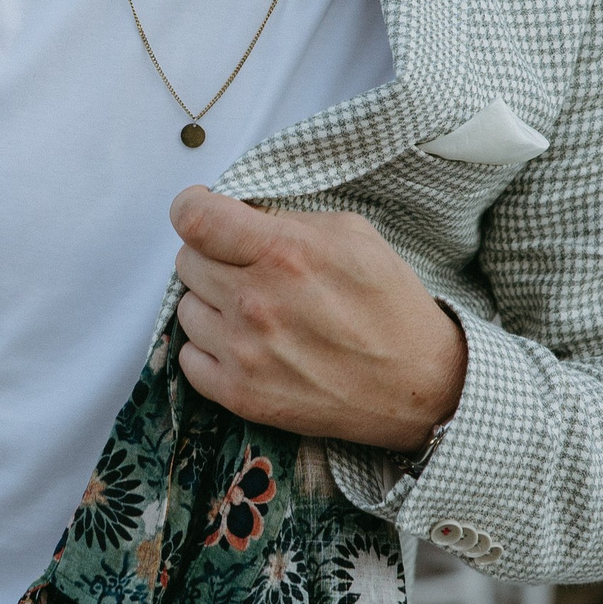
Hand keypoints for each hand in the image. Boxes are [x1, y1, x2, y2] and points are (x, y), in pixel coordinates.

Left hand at [170, 187, 466, 450]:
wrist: (416, 385)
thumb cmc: (388, 306)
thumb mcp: (351, 235)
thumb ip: (287, 221)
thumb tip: (238, 214)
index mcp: (284, 252)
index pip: (193, 217)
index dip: (191, 209)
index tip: (203, 215)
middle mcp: (255, 301)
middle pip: (186, 260)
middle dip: (212, 257)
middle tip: (247, 270)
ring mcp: (244, 352)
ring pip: (186, 308)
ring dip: (211, 304)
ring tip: (254, 312)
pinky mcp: (240, 394)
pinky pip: (188, 357)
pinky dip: (210, 348)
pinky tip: (245, 345)